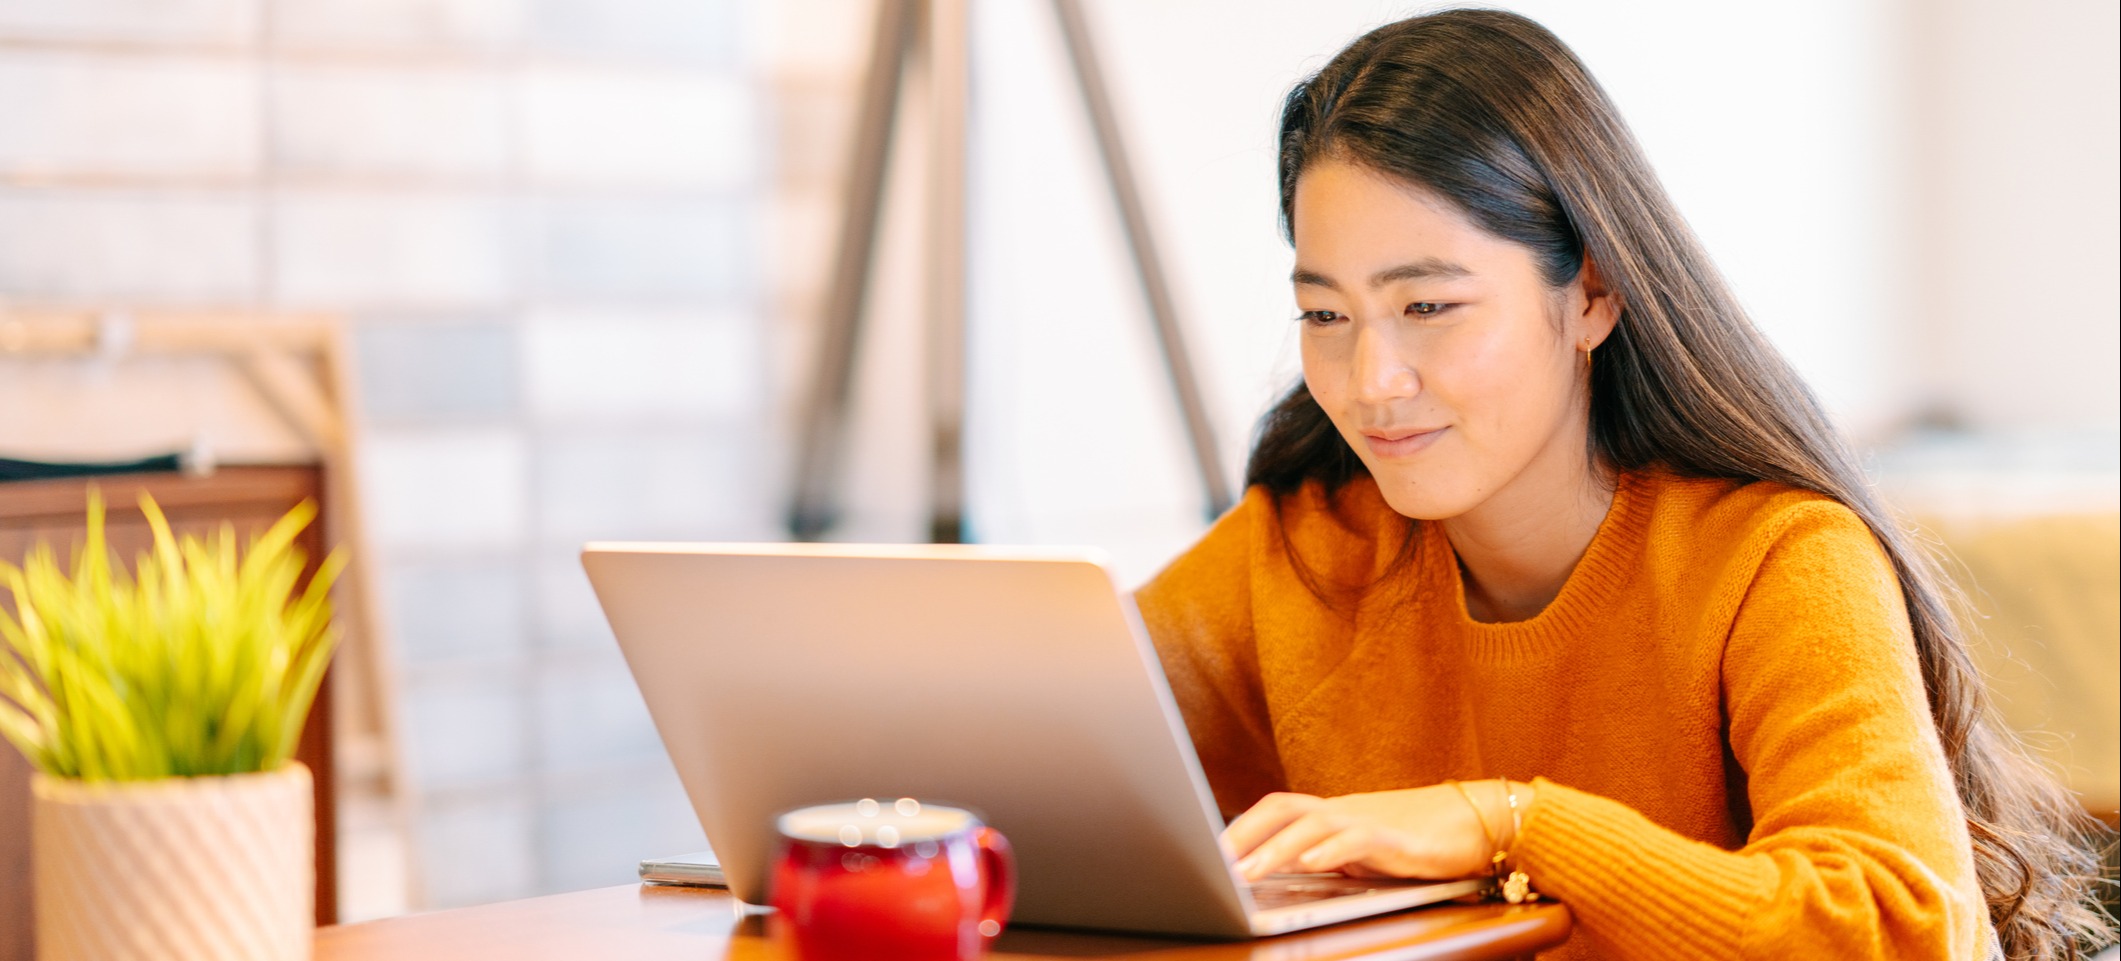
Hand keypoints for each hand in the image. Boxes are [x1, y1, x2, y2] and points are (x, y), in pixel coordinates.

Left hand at [1221, 783, 1504, 882]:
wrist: (1481, 821)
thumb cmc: (1421, 839)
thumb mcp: (1365, 853)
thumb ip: (1329, 859)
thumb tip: (1285, 875)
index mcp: (1333, 814)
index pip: (1276, 810)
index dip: (1240, 827)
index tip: (1206, 851)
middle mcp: (1345, 811)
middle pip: (1282, 808)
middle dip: (1243, 834)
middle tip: (1211, 862)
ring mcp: (1370, 821)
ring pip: (1312, 825)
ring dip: (1274, 849)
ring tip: (1244, 873)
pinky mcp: (1398, 839)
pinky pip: (1357, 839)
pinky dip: (1330, 851)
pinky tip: (1309, 864)